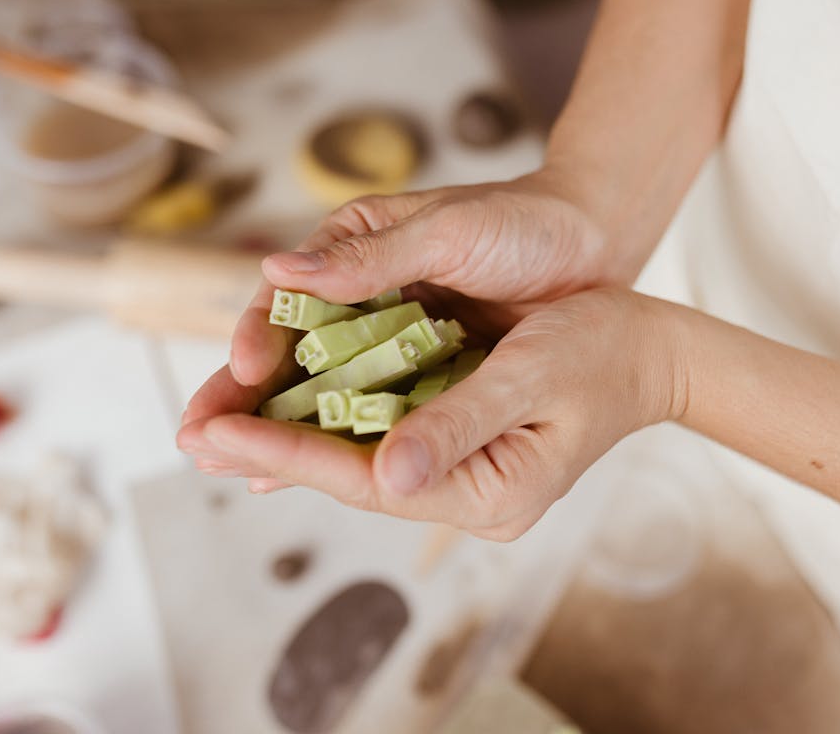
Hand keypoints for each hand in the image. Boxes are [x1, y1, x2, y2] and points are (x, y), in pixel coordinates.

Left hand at [177, 288, 686, 538]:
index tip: (214, 433)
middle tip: (190, 432)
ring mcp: (457, 469)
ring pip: (355, 456)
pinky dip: (325, 422)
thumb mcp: (533, 377)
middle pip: (349, 475)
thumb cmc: (602, 350)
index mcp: (487, 491)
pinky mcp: (451, 439)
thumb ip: (459, 426)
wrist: (649, 347)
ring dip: (286, 438)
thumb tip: (384, 477)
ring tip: (214, 426)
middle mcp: (464, 492)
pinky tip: (280, 420)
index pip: (365, 477)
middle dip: (268, 449)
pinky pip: (375, 435)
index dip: (286, 452)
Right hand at [179, 168, 622, 492]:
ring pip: (318, 388)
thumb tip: (279, 269)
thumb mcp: (450, 231)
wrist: (593, 248)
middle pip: (288, 350)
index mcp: (351, 246)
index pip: (287, 295)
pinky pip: (364, 409)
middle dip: (241, 396)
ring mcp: (384, 336)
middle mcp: (356, 293)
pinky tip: (291, 476)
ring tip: (231, 470)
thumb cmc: (523, 225)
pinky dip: (331, 440)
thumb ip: (371, 258)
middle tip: (197, 440)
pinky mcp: (414, 371)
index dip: (260, 336)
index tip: (248, 374)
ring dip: (275, 428)